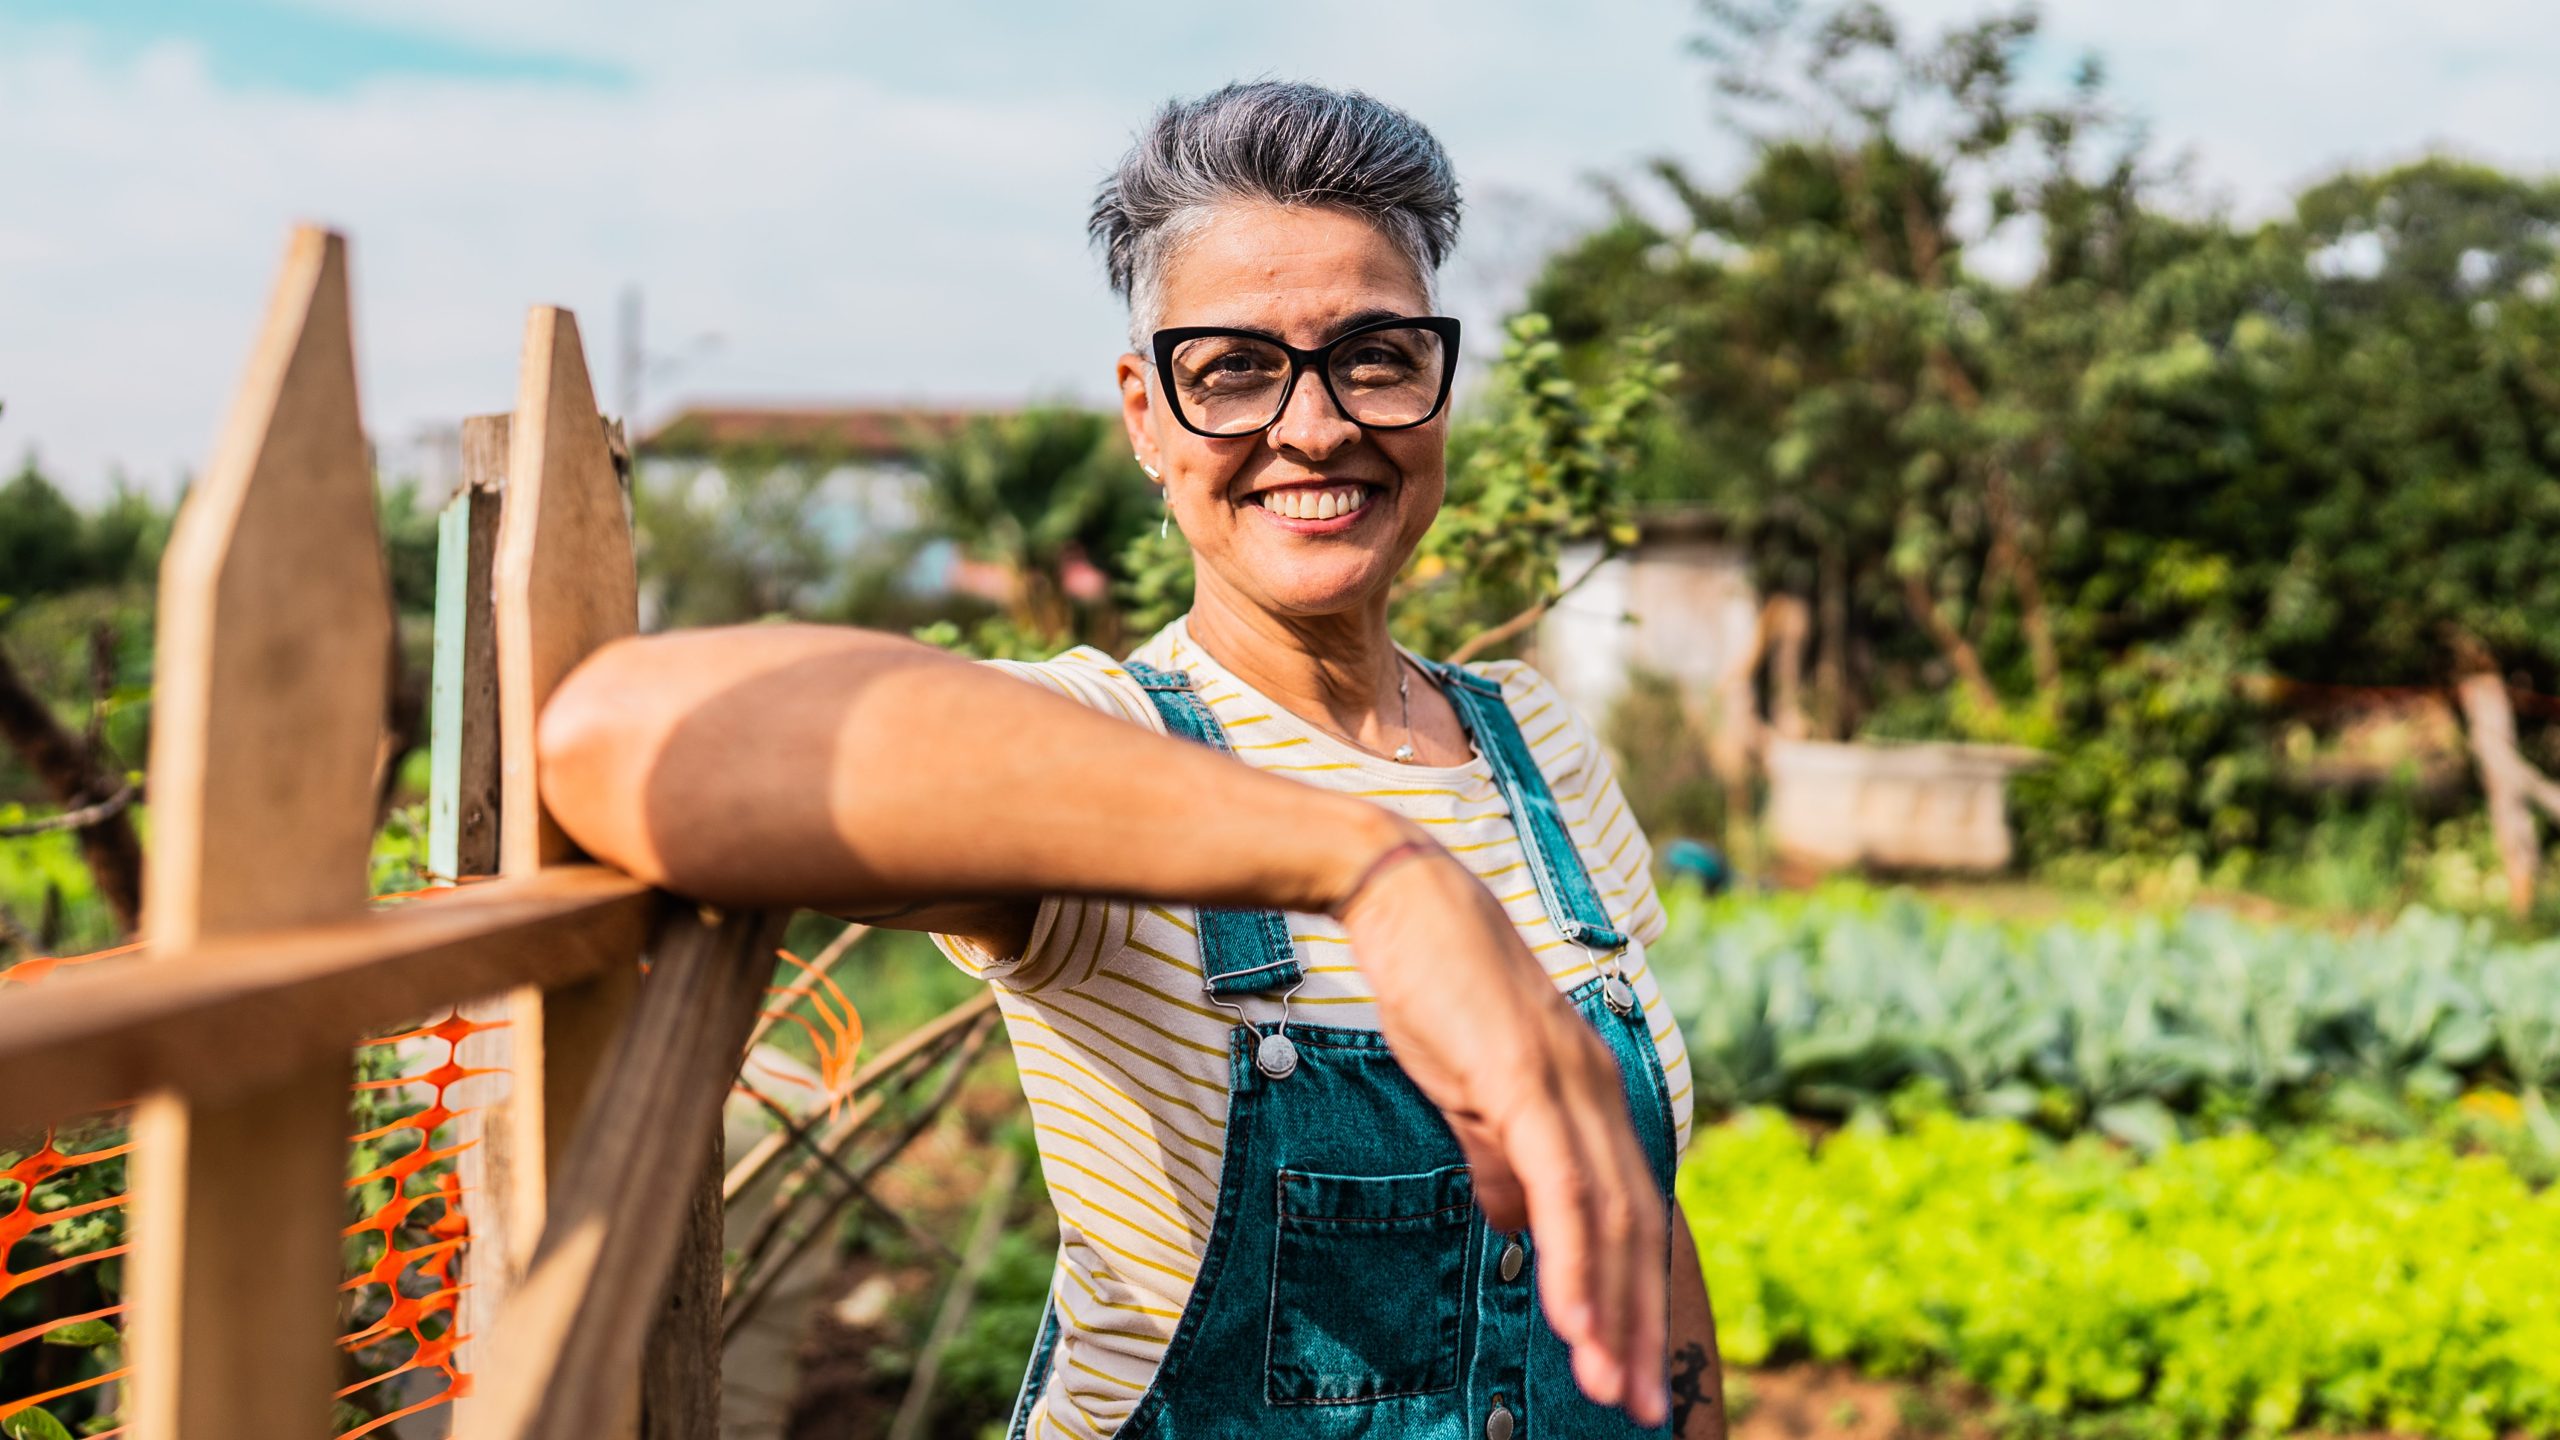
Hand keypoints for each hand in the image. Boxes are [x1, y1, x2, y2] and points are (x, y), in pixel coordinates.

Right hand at [1336, 834, 1669, 1426]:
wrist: (1400, 896)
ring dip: (1609, 1311)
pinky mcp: (1526, 1076)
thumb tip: (1520, 1226)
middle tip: (1640, 1408)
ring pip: (1608, 1219)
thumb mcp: (1471, 1087)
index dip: (1634, 1294)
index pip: (1628, 1212)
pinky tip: (1569, 1315)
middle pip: (1636, 1228)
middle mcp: (1598, 1091)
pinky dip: (1571, 1257)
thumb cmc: (1432, 984)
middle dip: (1639, 1325)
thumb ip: (1501, 1155)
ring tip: (1608, 1386)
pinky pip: (1561, 1185)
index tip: (1633, 1368)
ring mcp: (1568, 1082)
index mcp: (1590, 1095)